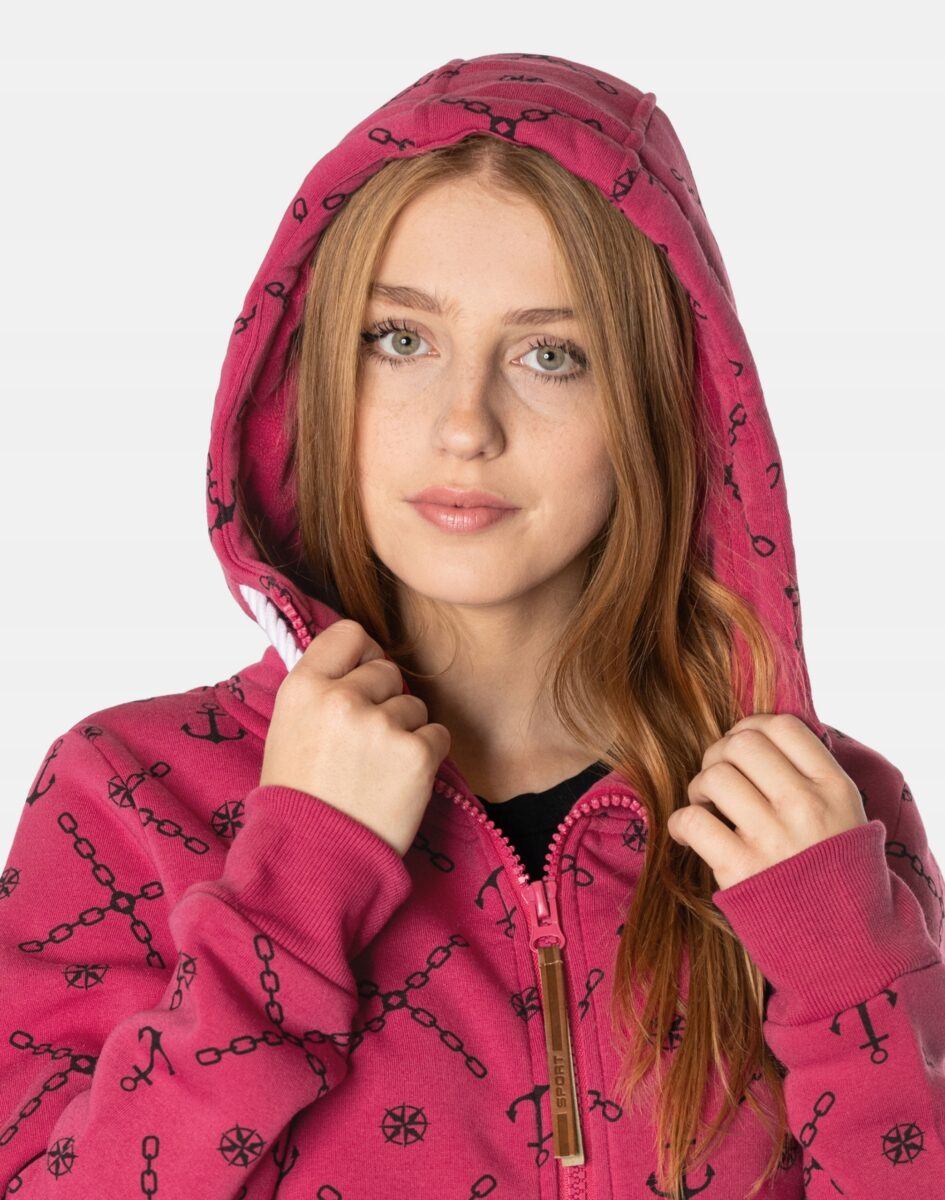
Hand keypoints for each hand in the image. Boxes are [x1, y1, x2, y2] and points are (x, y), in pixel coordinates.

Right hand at [259, 618, 451, 857]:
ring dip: (405, 733)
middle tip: (364, 745)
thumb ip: (320, 690)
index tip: (362, 678)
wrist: (313, 861)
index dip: (361, 656)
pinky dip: (425, 758)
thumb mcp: (287, 729)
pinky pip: (438, 735)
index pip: (349, 634)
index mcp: (303, 687)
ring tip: (375, 772)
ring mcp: (382, 725)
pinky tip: (397, 784)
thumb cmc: (298, 799)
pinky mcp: (416, 754)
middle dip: (384, 701)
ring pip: (414, 706)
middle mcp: (342, 698)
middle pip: (387, 670)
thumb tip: (357, 661)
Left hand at [667, 713, 867, 891]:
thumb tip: (757, 736)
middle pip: (741, 743)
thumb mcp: (846, 816)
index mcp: (834, 787)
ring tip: (708, 808)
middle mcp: (805, 805)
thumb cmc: (837, 875)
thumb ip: (811, 776)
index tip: (741, 746)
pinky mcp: (741, 869)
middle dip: (719, 755)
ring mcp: (772, 836)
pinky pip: (692, 820)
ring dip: (699, 788)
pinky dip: (681, 823)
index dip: (750, 727)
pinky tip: (689, 834)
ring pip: (713, 776)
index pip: (782, 726)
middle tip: (718, 780)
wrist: (847, 947)